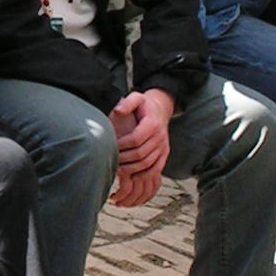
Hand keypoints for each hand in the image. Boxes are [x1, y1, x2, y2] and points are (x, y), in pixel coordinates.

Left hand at [108, 89, 173, 206]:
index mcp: (153, 123)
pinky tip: (131, 177)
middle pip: (141, 153)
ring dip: (131, 168)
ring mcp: (163, 147)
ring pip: (147, 164)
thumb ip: (127, 102)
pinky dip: (143, 175)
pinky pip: (155, 169)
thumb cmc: (144, 105)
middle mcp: (160, 137)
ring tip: (117, 169)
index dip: (122, 144)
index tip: (112, 146)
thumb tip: (118, 110)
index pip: (136, 138)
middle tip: (111, 160)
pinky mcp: (164, 155)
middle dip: (124, 158)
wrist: (161, 110)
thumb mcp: (136, 97)